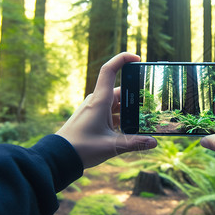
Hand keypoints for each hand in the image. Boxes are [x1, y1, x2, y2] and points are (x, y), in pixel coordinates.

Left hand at [56, 53, 156, 167]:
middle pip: (121, 91)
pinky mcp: (93, 117)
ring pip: (117, 103)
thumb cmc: (81, 148)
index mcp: (100, 100)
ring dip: (129, 110)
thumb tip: (154, 142)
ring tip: (144, 120)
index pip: (109, 70)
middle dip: (136, 97)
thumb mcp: (111, 146)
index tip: (137, 58)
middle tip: (151, 105)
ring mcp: (94, 109)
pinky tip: (130, 130)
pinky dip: (121, 118)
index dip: (123, 59)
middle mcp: (97, 101)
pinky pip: (111, 112)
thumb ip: (134, 143)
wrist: (60, 156)